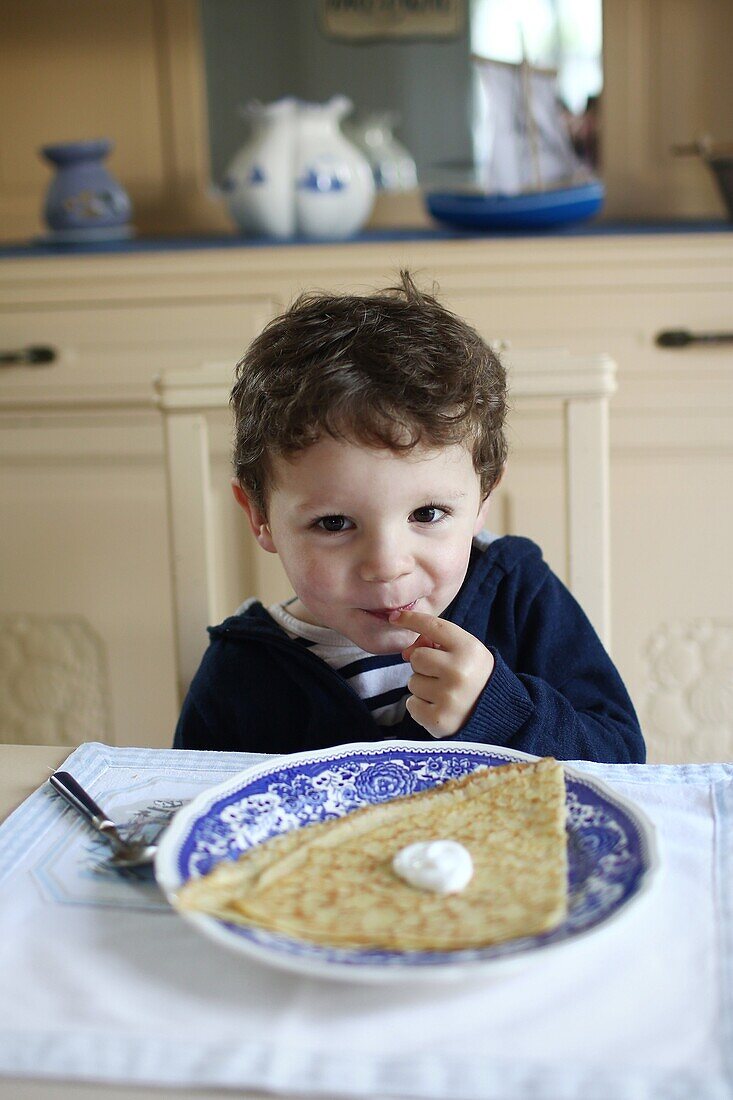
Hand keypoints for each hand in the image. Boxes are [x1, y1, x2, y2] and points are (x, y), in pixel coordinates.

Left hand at [391, 609, 494, 738]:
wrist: (499, 712)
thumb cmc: (475, 676)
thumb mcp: (466, 652)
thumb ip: (437, 643)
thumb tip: (405, 653)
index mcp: (469, 649)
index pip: (433, 626)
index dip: (411, 619)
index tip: (395, 617)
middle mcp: (459, 671)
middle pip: (417, 657)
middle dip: (424, 665)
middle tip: (442, 674)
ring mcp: (449, 697)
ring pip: (412, 682)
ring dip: (423, 687)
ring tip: (445, 692)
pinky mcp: (439, 719)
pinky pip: (411, 704)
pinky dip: (420, 706)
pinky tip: (439, 706)